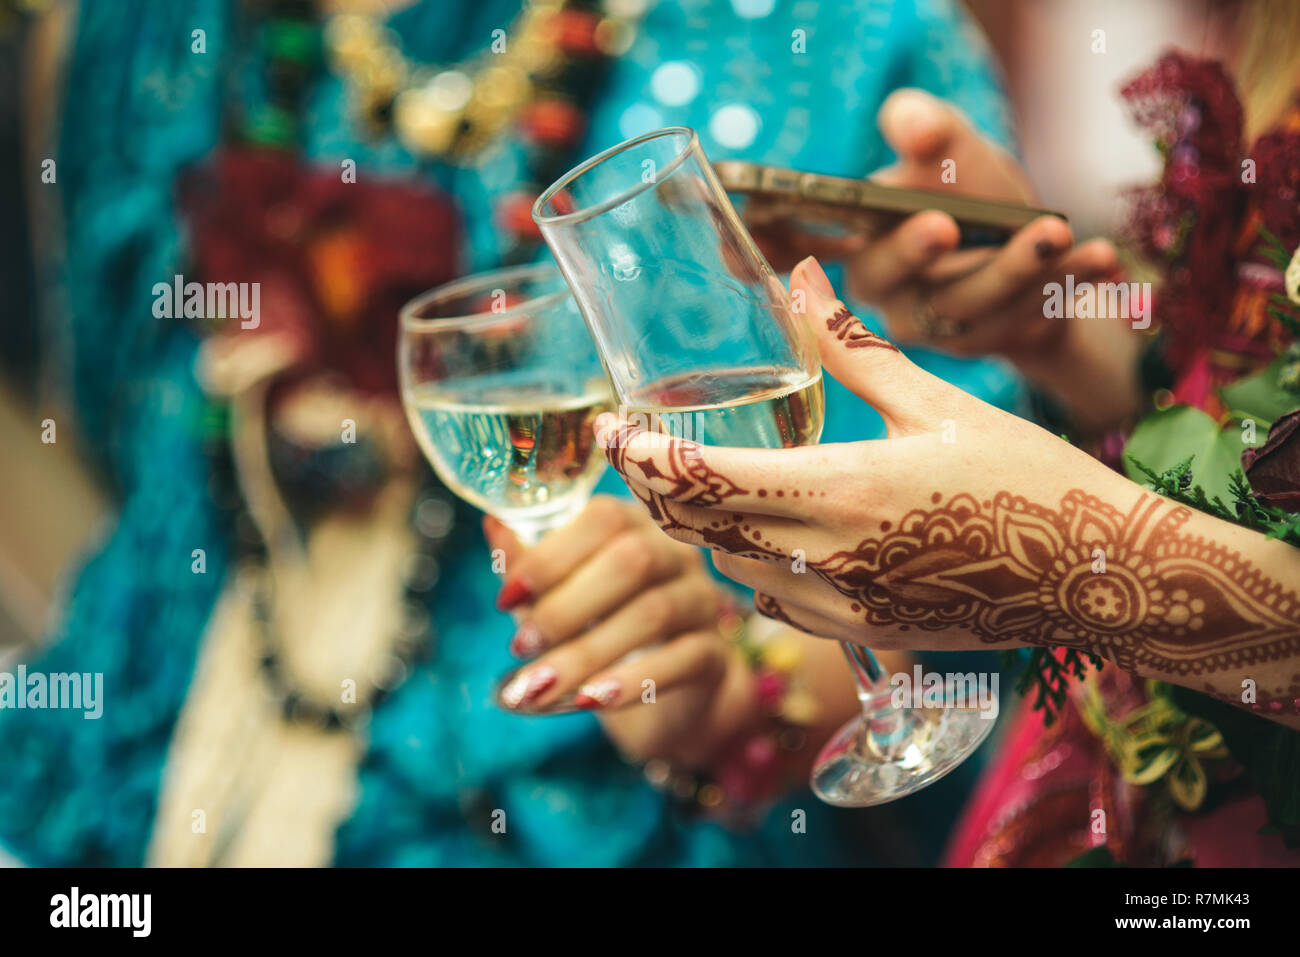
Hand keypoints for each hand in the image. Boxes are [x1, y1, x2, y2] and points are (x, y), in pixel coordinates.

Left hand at [485, 496, 755, 764]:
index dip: (553, 553)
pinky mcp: (714, 654)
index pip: (604, 517)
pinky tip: (590, 701)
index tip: (507, 596)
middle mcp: (676, 554)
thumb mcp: (555, 601)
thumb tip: (493, 525)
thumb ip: (529, 566)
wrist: (657, 702)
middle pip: (633, 560)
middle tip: (521, 646)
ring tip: (539, 686)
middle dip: (567, 606)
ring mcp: (702, 601)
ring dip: (587, 652)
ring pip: (653, 612)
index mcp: (636, 525)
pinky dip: (632, 681)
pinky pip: (682, 660)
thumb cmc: (598, 633)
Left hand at [597, 257, 1299, 726]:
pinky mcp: (862, 635)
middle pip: (694, 528)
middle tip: (640, 450)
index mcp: (843, 487)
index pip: (699, 478)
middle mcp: (828, 558)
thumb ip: (853, 346)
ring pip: (727, 568)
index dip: (638, 455)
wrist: (1099, 576)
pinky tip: (771, 533)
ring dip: (702, 527)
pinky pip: (771, 602)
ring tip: (706, 482)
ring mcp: (842, 607)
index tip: (609, 429)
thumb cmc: (1029, 476)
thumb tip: (803, 277)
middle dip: (654, 489)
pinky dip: (749, 565)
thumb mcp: (936, 401)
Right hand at [750, 89, 1118, 364]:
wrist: (1045, 257)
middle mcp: (894, 296)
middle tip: (943, 223)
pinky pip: (1040, 315)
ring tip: (1056, 229)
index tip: (738, 250)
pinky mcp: (1005, 340)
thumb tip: (908, 118)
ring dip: (1018, 267)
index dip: (762, 253)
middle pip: (892, 282)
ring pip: (972, 305)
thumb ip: (932, 132)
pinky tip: (1110, 262)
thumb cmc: (978, 197)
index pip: (799, 250)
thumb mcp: (957, 154)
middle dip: (918, 254)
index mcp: (862, 250)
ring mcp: (950, 326)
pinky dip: (1079, 284)